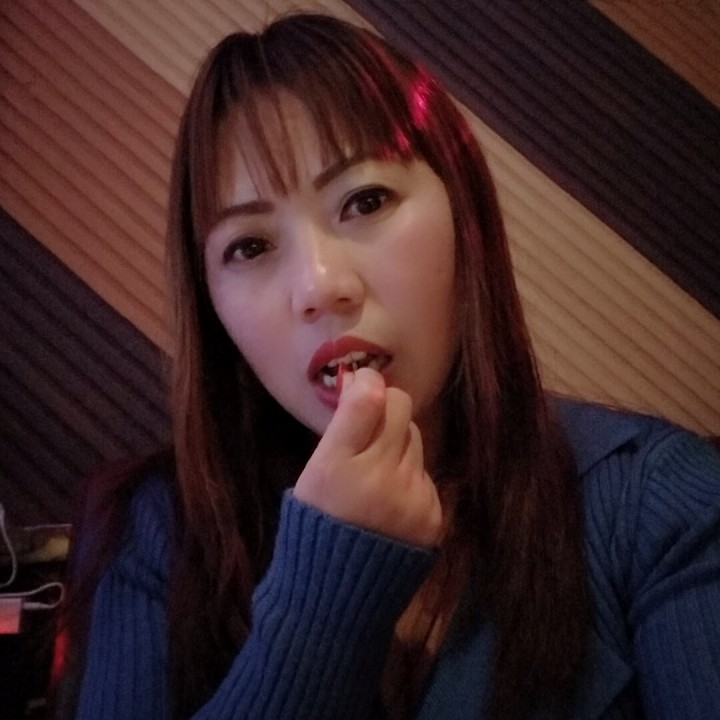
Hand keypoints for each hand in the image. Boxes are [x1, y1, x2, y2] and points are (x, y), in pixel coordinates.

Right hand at [294, 367, 441, 547]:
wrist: (340, 591)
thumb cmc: (319, 522)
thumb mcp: (313, 472)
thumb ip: (342, 426)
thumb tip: (366, 381)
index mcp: (337, 464)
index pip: (369, 398)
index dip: (367, 383)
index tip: (362, 387)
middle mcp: (379, 476)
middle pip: (400, 408)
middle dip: (386, 410)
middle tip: (369, 432)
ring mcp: (411, 495)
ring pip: (415, 436)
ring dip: (398, 444)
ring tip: (377, 475)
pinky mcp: (433, 513)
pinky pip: (425, 471)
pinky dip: (410, 477)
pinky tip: (391, 501)